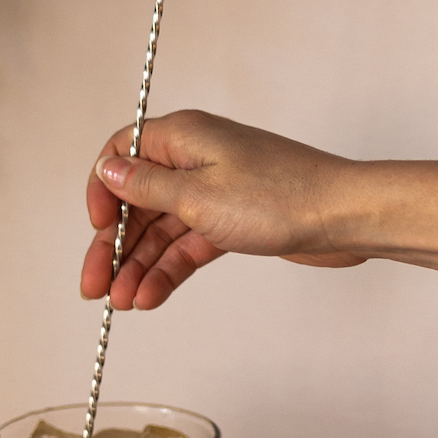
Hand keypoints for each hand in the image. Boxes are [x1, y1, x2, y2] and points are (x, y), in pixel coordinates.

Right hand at [81, 109, 365, 310]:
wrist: (343, 217)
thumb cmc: (280, 195)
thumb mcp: (197, 195)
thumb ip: (146, 187)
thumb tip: (108, 170)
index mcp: (183, 136)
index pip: (122, 154)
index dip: (101, 190)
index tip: (94, 227)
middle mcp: (194, 159)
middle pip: (137, 201)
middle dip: (113, 244)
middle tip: (95, 285)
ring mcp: (214, 190)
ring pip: (161, 229)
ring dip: (139, 265)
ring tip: (124, 301)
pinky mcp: (232, 219)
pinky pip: (188, 244)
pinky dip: (169, 268)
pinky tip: (152, 294)